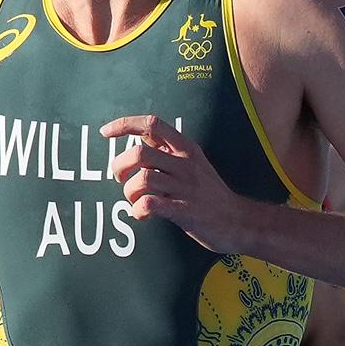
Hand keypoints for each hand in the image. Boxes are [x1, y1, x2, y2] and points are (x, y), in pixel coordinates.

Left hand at [105, 115, 250, 253]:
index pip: (152, 124)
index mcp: (185, 148)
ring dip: (128, 193)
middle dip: (119, 167)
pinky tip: (143, 215)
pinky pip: (150, 204)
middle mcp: (184, 164)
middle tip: (121, 179)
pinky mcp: (184, 210)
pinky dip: (138, 211)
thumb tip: (139, 139)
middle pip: (139, 153)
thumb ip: (168, 150)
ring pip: (141, 180)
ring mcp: (185, 187)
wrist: (239, 221)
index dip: (125, 124)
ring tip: (134, 201)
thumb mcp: (194, 162)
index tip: (105, 132)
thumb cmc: (210, 193)